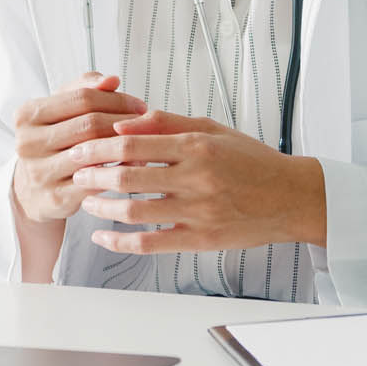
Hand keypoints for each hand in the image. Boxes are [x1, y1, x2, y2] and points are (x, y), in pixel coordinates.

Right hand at [11, 73, 149, 221]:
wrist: (31, 192)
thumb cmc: (53, 143)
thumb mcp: (60, 111)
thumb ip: (84, 89)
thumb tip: (112, 80)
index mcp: (28, 114)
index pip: (82, 97)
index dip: (116, 99)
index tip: (138, 105)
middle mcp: (28, 143)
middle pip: (89, 124)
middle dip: (124, 122)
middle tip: (145, 125)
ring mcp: (39, 172)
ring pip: (94, 153)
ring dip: (125, 147)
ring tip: (143, 143)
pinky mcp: (55, 197)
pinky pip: (96, 181)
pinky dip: (119, 171)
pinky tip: (132, 166)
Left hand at [67, 111, 326, 253]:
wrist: (292, 197)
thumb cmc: (252, 162)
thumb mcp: (213, 130)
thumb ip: (167, 124)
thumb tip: (125, 122)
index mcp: (196, 146)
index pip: (132, 143)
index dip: (98, 146)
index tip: (79, 148)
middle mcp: (195, 178)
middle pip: (127, 176)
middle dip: (92, 175)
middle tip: (75, 173)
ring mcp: (197, 211)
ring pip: (134, 211)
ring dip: (102, 207)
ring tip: (86, 203)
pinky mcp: (201, 239)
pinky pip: (151, 243)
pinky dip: (121, 242)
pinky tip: (103, 237)